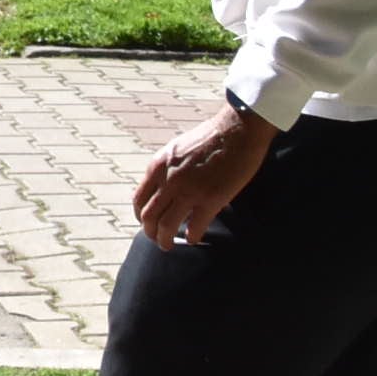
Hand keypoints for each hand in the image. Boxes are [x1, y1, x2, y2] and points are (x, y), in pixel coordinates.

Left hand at [132, 100, 277, 249]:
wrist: (237, 130)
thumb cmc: (211, 137)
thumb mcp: (177, 149)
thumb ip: (168, 169)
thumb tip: (164, 187)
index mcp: (158, 166)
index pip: (139, 198)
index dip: (140, 215)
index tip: (146, 223)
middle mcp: (169, 180)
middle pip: (149, 216)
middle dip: (150, 232)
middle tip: (156, 239)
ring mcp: (189, 190)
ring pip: (167, 225)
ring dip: (165, 239)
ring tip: (169, 245)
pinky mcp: (211, 199)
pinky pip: (195, 227)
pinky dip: (192, 237)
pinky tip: (194, 239)